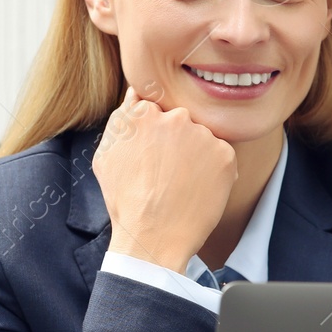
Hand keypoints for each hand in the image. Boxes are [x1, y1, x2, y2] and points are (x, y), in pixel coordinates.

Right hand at [94, 86, 235, 271]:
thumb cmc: (125, 201)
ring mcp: (202, 135)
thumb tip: (134, 94)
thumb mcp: (106, 156)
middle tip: (168, 172)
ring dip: (196, 154)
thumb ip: (121, 120)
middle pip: (181, 121)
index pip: (156, 109)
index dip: (156, 133)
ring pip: (202, 138)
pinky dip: (214, 171)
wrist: (153, 237)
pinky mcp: (225, 154)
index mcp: (143, 113)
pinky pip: (222, 156)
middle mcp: (175, 117)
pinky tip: (197, 190)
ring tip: (182, 184)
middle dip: (177, 141)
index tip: (155, 154)